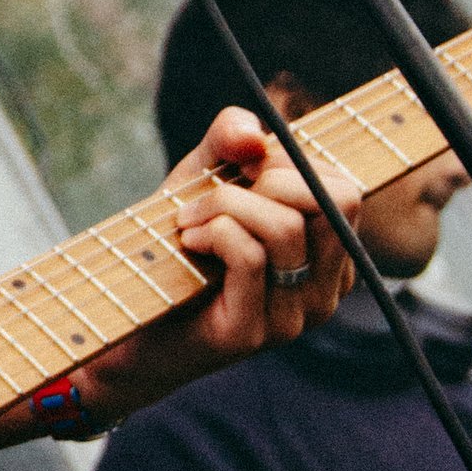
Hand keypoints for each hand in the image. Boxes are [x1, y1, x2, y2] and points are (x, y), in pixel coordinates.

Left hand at [78, 106, 358, 425]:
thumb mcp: (205, 177)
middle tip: (217, 188)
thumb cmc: (174, 245)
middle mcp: (326, 292)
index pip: (346, 193)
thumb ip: (232, 138)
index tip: (242, 170)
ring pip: (286, 227)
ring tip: (189, 217)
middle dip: (269, 176)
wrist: (126, 319)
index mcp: (330, 258)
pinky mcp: (252, 333)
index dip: (292, 163)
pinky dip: (213, 230)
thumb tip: (255, 137)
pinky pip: (249, 255)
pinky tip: (188, 239)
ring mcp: (294, 318)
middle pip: (332, 204)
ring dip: (225, 203)